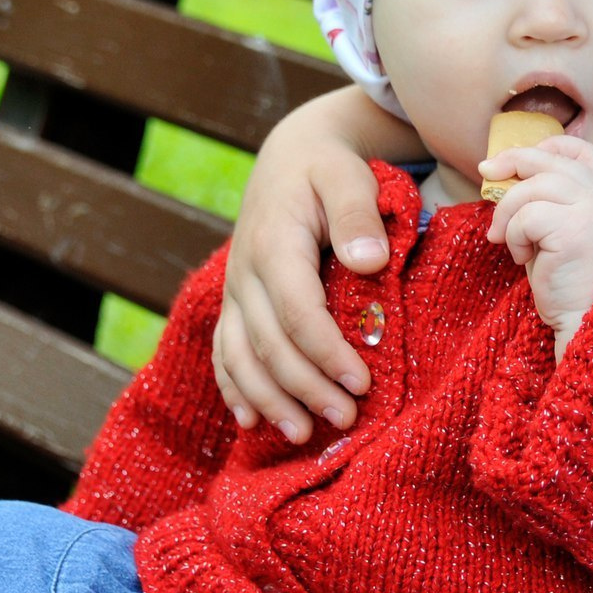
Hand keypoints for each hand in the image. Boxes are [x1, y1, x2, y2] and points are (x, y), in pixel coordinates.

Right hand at [213, 91, 412, 436]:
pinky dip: (235, 388)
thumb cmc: (329, 169)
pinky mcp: (235, 304)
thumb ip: (358, 213)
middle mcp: (245, 272)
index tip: (361, 383)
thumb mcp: (347, 174)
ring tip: (302, 434)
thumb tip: (368, 261)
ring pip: (240, 356)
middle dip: (306, 387)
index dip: (326, 351)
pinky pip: (224, 352)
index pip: (297, 309)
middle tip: (346, 420)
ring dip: (269, 399)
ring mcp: (235, 292)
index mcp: (274, 242)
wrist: (290, 158)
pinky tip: (252, 421)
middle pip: (269, 343)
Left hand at [482, 136, 592, 359]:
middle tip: (486, 174)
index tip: (522, 159)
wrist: (582, 324)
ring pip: (533, 187)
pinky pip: (528, 217)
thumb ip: (545, 202)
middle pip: (552, 162)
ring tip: (505, 240)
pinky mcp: (576, 232)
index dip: (552, 145)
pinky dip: (514, 236)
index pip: (586, 153)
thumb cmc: (565, 284)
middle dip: (513, 161)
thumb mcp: (557, 232)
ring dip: (508, 212)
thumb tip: (503, 172)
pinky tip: (522, 259)